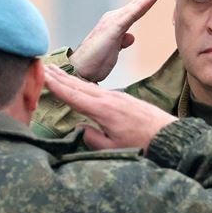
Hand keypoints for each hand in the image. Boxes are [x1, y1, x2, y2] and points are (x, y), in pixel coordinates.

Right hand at [43, 64, 175, 150]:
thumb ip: (92, 138)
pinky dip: (84, 85)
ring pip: (88, 86)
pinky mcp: (124, 99)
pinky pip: (98, 90)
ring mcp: (117, 96)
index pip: (72, 95)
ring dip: (71, 78)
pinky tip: (81, 85)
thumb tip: (79, 128)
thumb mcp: (113, 147)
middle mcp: (109, 98)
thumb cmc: (143, 144)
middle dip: (59, 76)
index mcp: (103, 110)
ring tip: (57, 72)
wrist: (170, 136)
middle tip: (43, 65)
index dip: (55, 86)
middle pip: (78, 84)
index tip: (41, 75)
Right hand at [70, 0, 170, 81]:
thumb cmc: (94, 62)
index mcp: (116, 23)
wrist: (78, 70)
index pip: (137, 9)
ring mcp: (113, 21)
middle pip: (139, 3)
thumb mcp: (113, 51)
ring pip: (137, 5)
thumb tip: (131, 37)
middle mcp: (114, 18)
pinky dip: (142, 5)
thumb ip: (121, 42)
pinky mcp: (113, 28)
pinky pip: (131, 15)